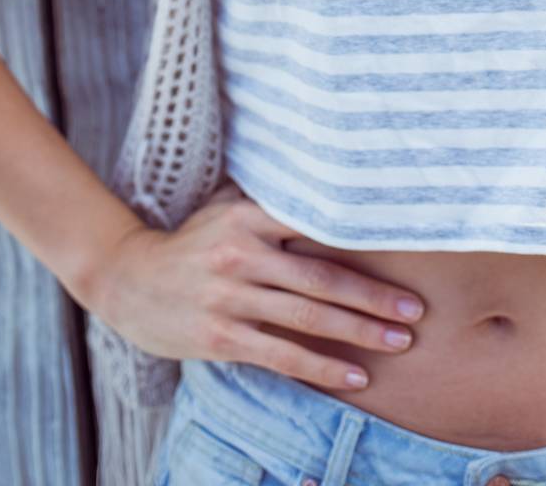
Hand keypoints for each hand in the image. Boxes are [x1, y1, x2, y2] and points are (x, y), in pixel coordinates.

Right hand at [88, 179, 424, 390]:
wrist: (128, 279)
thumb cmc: (193, 240)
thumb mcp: (224, 204)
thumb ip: (271, 195)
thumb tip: (330, 168)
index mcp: (248, 214)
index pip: (315, 222)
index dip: (361, 234)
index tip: (406, 244)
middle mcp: (241, 253)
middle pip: (321, 277)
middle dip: (374, 296)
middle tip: (416, 309)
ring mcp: (230, 297)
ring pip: (308, 318)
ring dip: (359, 332)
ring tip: (399, 341)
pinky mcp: (220, 337)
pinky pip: (281, 355)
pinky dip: (322, 367)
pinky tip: (355, 376)